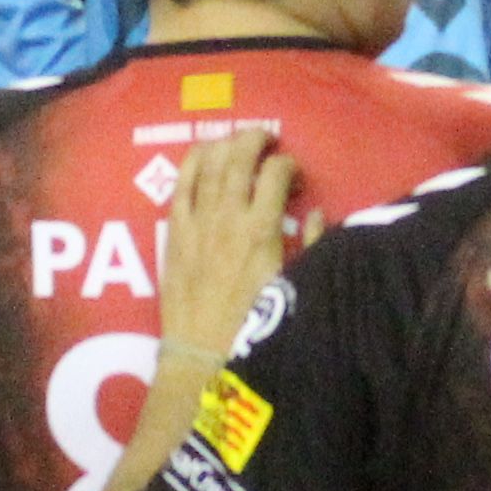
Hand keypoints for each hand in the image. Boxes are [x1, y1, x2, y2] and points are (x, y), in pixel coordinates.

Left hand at [153, 131, 299, 373]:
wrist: (205, 353)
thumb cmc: (256, 326)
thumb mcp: (296, 288)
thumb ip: (310, 247)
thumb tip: (316, 214)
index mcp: (262, 231)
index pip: (274, 176)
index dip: (287, 164)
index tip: (293, 170)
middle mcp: (228, 218)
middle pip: (238, 160)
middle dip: (253, 140)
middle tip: (266, 137)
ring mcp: (196, 221)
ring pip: (208, 166)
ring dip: (223, 145)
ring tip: (236, 139)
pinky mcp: (173, 231)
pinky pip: (179, 185)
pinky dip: (190, 162)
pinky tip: (200, 152)